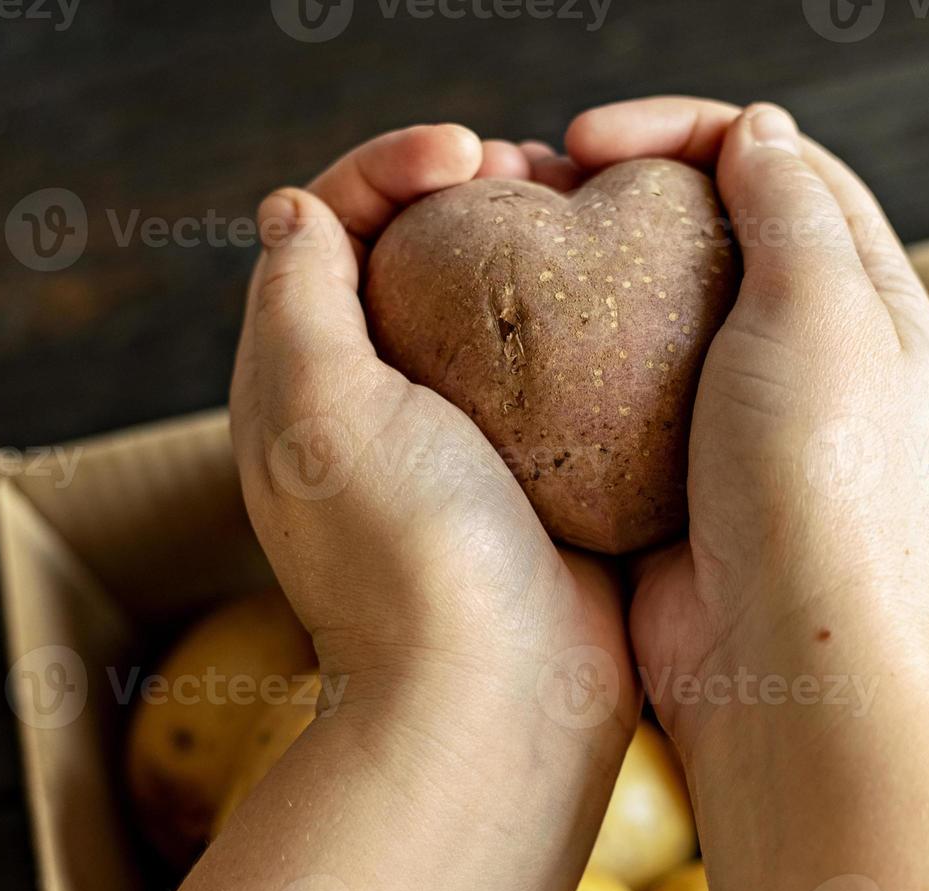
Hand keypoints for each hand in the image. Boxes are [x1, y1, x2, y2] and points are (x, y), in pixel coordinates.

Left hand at [229, 125, 635, 744]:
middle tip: (531, 169)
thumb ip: (299, 296)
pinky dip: (589, 318)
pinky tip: (632, 296)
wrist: (500, 698)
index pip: (334, 225)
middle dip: (469, 190)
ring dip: (535, 245)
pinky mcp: (541, 469)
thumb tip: (296, 207)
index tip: (468, 154)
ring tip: (583, 210)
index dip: (391, 166)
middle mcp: (379, 401)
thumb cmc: (406, 558)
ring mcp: (467, 438)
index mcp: (309, 378)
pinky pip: (562, 368)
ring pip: (496, 305)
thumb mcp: (322, 411)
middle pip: (417, 253)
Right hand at [565, 98, 928, 746]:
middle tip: (538, 188)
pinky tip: (512, 354)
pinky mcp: (666, 478)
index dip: (685, 128)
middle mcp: (800, 350)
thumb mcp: (821, 306)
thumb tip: (756, 130)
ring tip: (512, 256)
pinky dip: (561, 366)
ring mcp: (728, 418)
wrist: (783, 658)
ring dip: (583, 276)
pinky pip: (605, 397)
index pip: (776, 165)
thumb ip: (788, 204)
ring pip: (644, 313)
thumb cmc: (820, 479)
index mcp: (860, 295)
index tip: (591, 140)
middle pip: (704, 231)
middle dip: (621, 193)